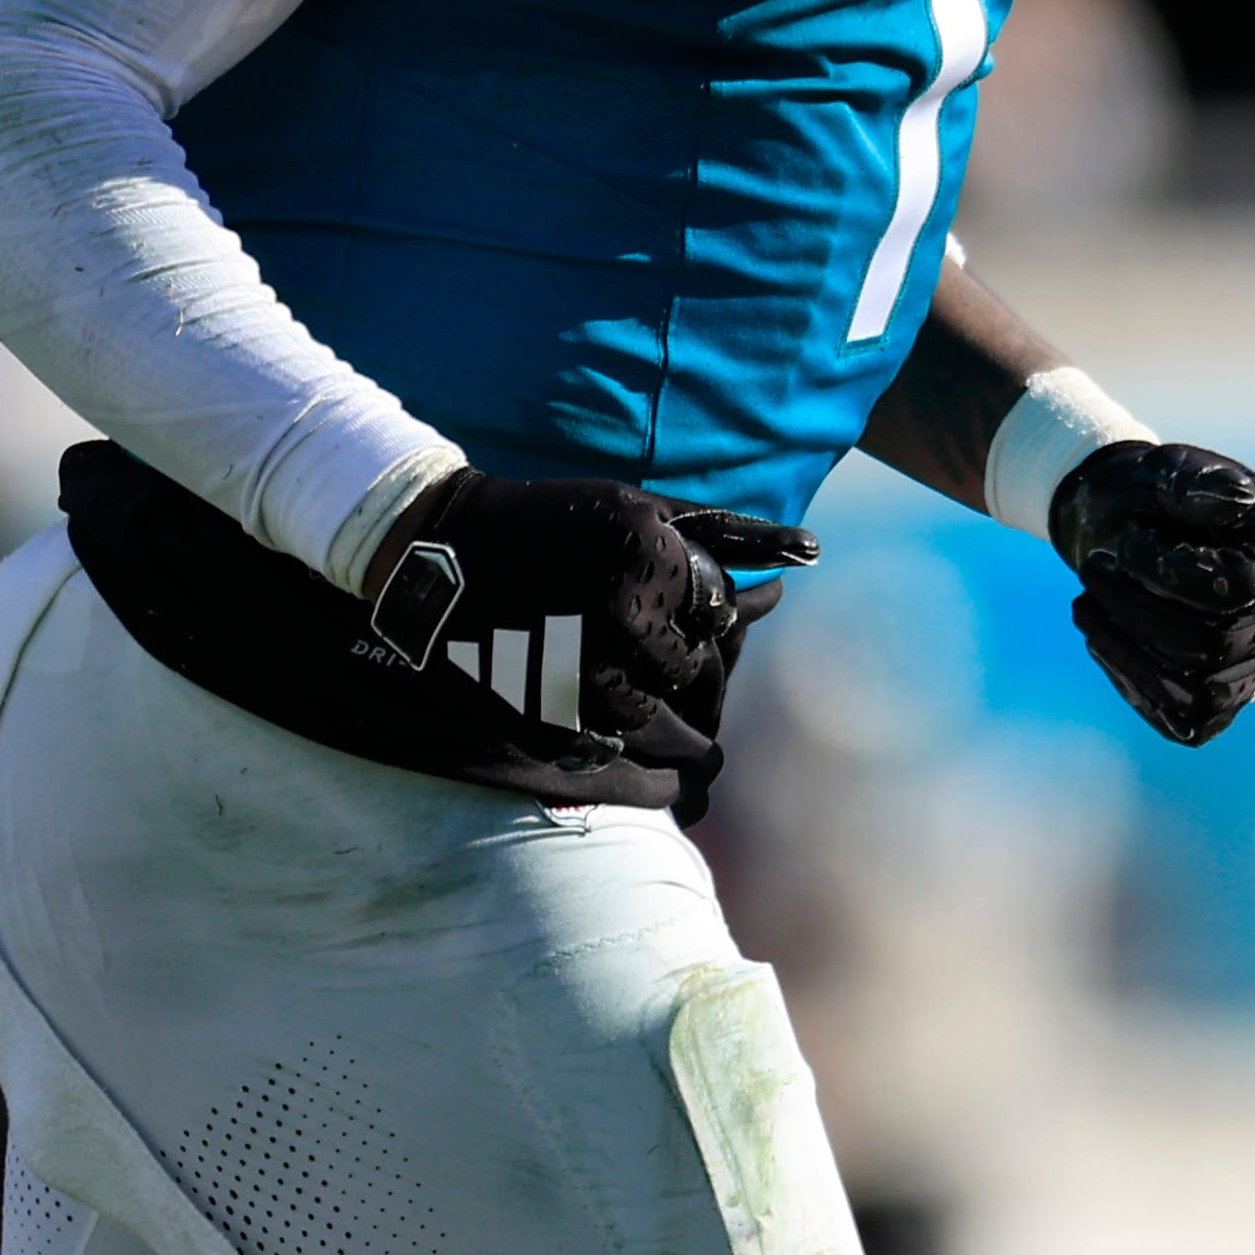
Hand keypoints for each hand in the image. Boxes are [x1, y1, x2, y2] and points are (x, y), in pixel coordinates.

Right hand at [362, 470, 818, 759]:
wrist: (442, 545)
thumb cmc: (556, 516)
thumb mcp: (643, 508)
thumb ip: (730, 533)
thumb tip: (812, 552)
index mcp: (656, 562)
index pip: (716, 625)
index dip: (705, 635)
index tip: (688, 637)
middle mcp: (625, 616)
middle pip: (688, 677)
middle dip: (683, 680)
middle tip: (668, 687)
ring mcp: (581, 668)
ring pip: (648, 720)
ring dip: (650, 720)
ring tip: (635, 710)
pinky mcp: (540, 707)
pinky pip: (596, 747)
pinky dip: (602, 742)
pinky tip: (593, 724)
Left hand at [1055, 438, 1254, 744]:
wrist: (1124, 531)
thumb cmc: (1148, 497)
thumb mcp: (1161, 470)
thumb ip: (1192, 481)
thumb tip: (1236, 499)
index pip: (1239, 591)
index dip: (1171, 574)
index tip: (1128, 543)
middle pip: (1214, 646)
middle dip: (1135, 610)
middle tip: (1092, 572)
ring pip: (1197, 693)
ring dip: (1126, 651)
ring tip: (1086, 605)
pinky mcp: (1222, 701)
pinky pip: (1184, 721)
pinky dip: (1132, 682)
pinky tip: (1102, 639)